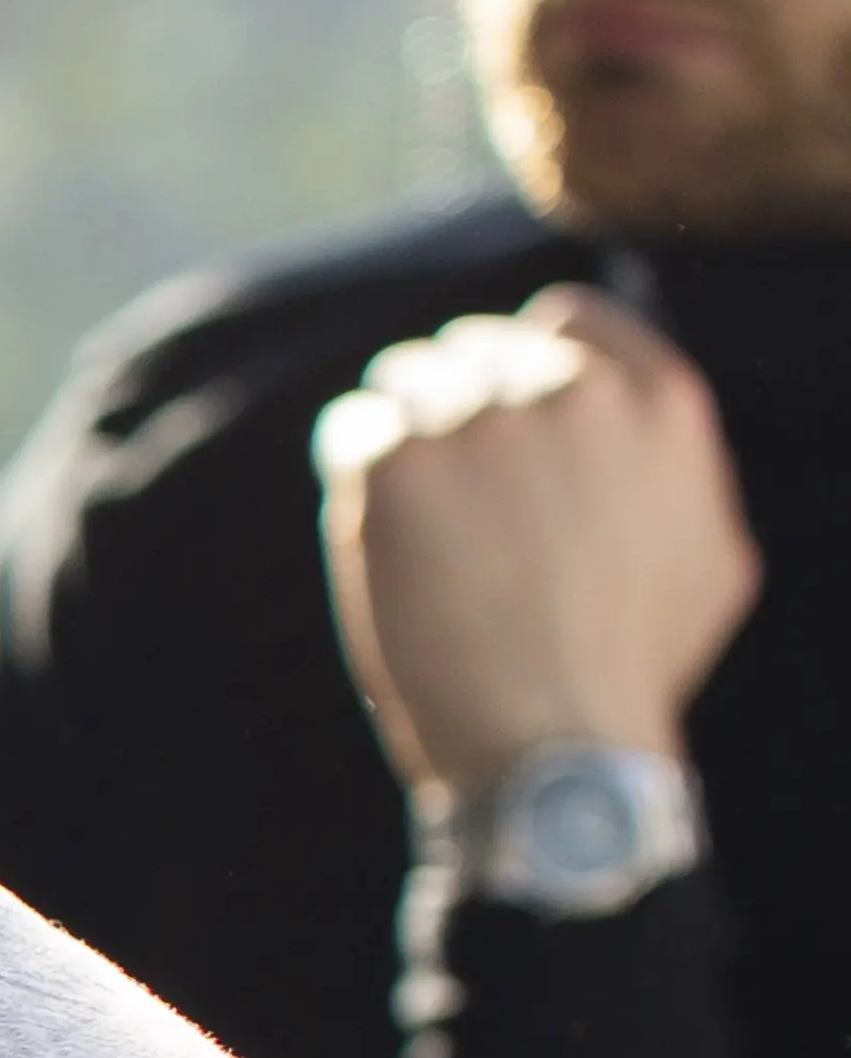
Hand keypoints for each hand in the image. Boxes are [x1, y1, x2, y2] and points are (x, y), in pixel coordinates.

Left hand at [318, 285, 758, 797]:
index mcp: (659, 403)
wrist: (552, 741)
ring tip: (412, 518)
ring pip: (404, 379)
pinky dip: (351, 472)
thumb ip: (673, 474)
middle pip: (475, 348)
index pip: (568, 316)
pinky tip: (377, 533)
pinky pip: (349, 429)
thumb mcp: (708, 558)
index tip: (496, 403)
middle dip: (452, 401)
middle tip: (443, 483)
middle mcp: (572, 392)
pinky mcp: (396, 463)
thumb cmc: (630, 669)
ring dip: (397, 431)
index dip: (520, 359)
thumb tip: (637, 435)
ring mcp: (480, 421)